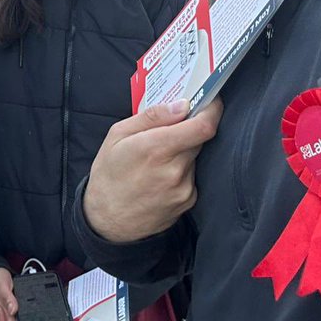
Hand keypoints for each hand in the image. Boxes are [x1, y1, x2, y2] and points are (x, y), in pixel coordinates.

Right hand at [82, 98, 221, 242]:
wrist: (108, 220)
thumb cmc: (109, 174)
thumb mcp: (117, 135)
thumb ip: (151, 116)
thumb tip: (181, 105)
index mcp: (156, 148)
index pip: (203, 126)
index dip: (212, 110)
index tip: (210, 100)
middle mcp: (174, 169)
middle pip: (199, 138)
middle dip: (189, 129)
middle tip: (171, 128)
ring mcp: (184, 187)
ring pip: (194, 156)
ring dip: (182, 151)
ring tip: (157, 158)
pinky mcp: (188, 200)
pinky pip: (192, 174)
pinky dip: (180, 169)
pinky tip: (160, 175)